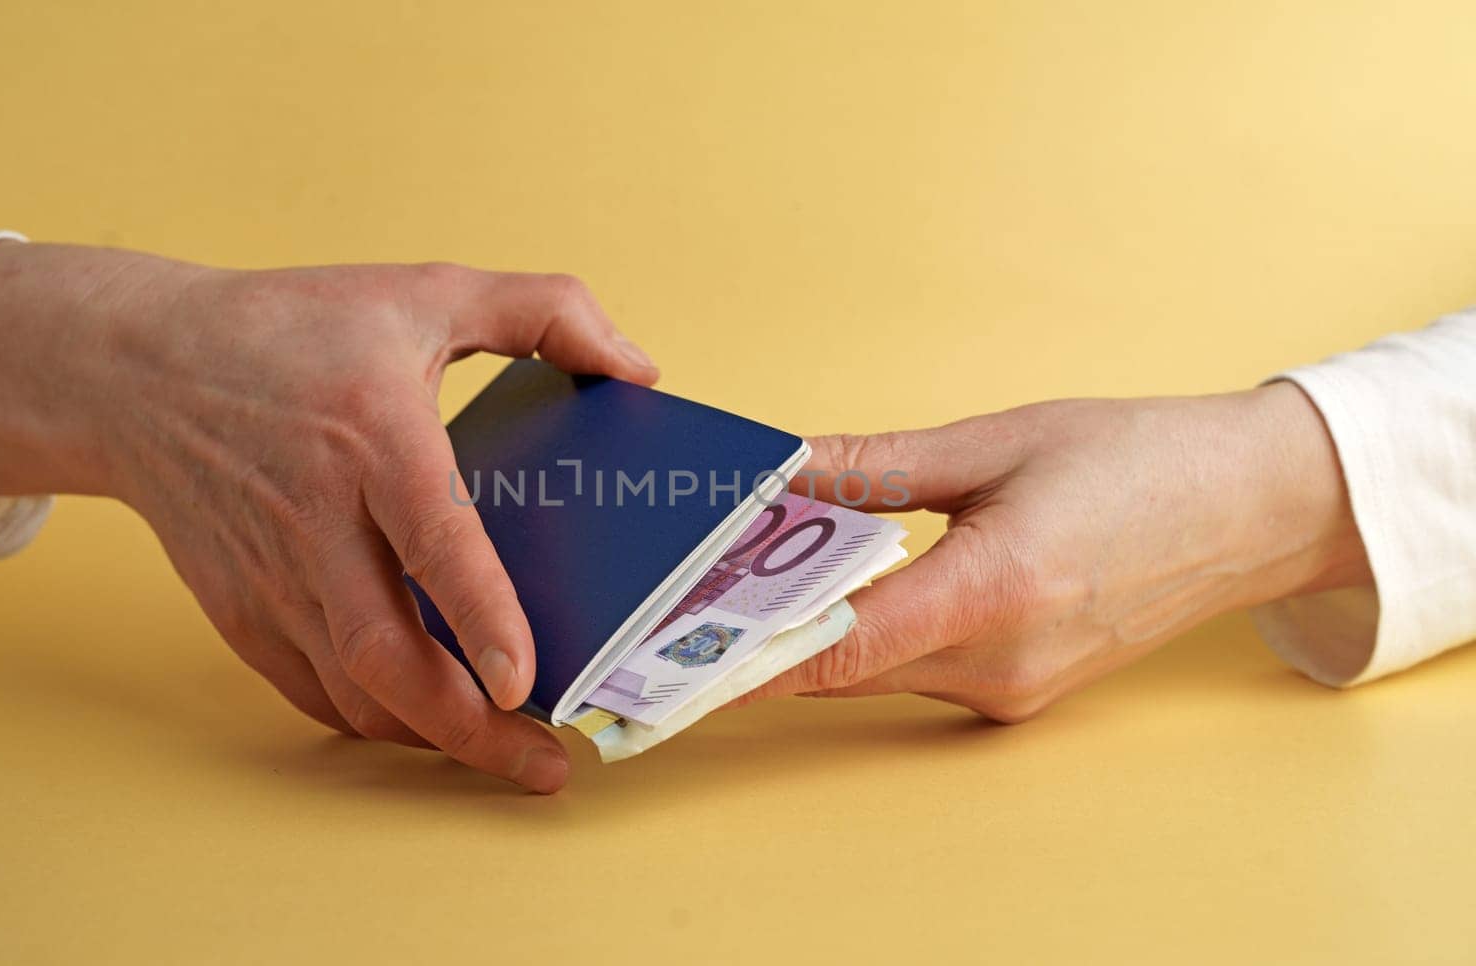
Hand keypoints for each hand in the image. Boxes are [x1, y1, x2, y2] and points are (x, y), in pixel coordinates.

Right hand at [0, 241, 658, 791]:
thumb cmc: (291, 328)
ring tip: (505, 751)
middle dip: (469, 728)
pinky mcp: (241, 611)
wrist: (135, 372)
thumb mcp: (424, 289)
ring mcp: (272, 574)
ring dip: (431, 736)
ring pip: (352, 691)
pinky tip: (430, 720)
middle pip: (386, 654)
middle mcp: (316, 516)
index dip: (479, 615)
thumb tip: (639, 370)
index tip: (525, 679)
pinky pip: (315, 691)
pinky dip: (377, 718)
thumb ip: (546, 310)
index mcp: (373, 433)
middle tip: (544, 764)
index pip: (432, 537)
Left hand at [737, 385, 1371, 719]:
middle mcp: (1000, 663)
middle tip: (692, 580)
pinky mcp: (1020, 690)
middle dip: (766, 625)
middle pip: (842, 662)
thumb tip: (778, 466)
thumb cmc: (1140, 463)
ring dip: (817, 627)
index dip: (744, 654)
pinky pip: (918, 669)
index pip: (836, 646)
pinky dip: (871, 633)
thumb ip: (876, 464)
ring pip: (876, 669)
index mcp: (994, 591)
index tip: (673, 650)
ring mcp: (1013, 689)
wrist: (1253, 508)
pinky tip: (843, 583)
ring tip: (754, 569)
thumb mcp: (999, 442)